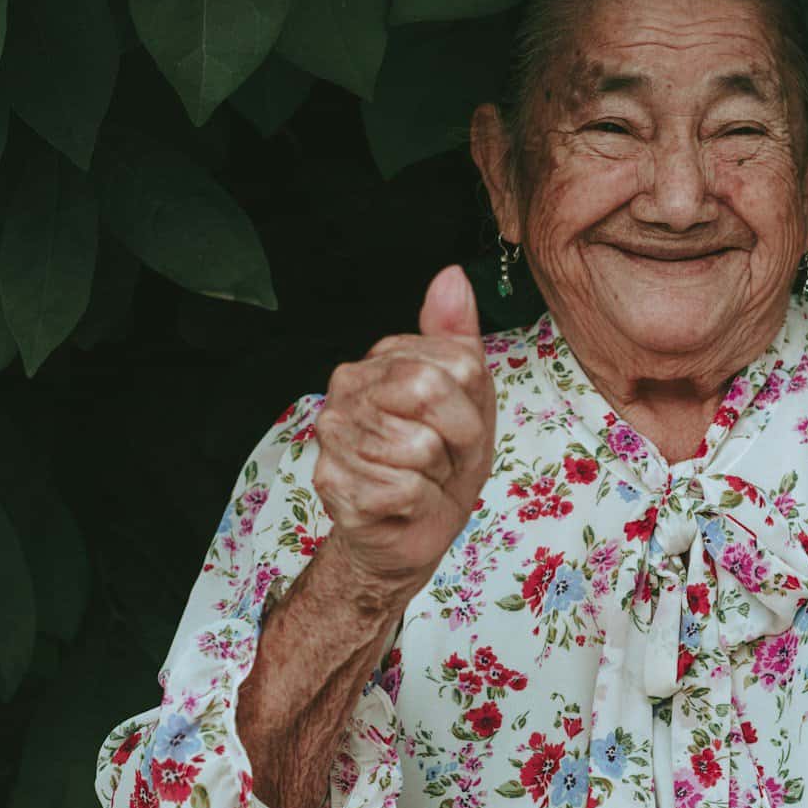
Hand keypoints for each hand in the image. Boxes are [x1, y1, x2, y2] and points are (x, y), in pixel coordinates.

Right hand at [312, 265, 496, 605]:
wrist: (412, 531)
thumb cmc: (443, 461)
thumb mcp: (470, 395)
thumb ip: (458, 337)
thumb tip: (452, 276)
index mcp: (382, 359)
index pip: (459, 361)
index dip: (475, 405)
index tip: (461, 426)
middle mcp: (347, 387)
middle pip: (432, 392)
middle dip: (460, 437)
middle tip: (446, 457)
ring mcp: (334, 434)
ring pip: (420, 446)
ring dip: (438, 474)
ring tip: (422, 478)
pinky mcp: (332, 482)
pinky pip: (405, 489)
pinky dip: (418, 504)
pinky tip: (401, 504)